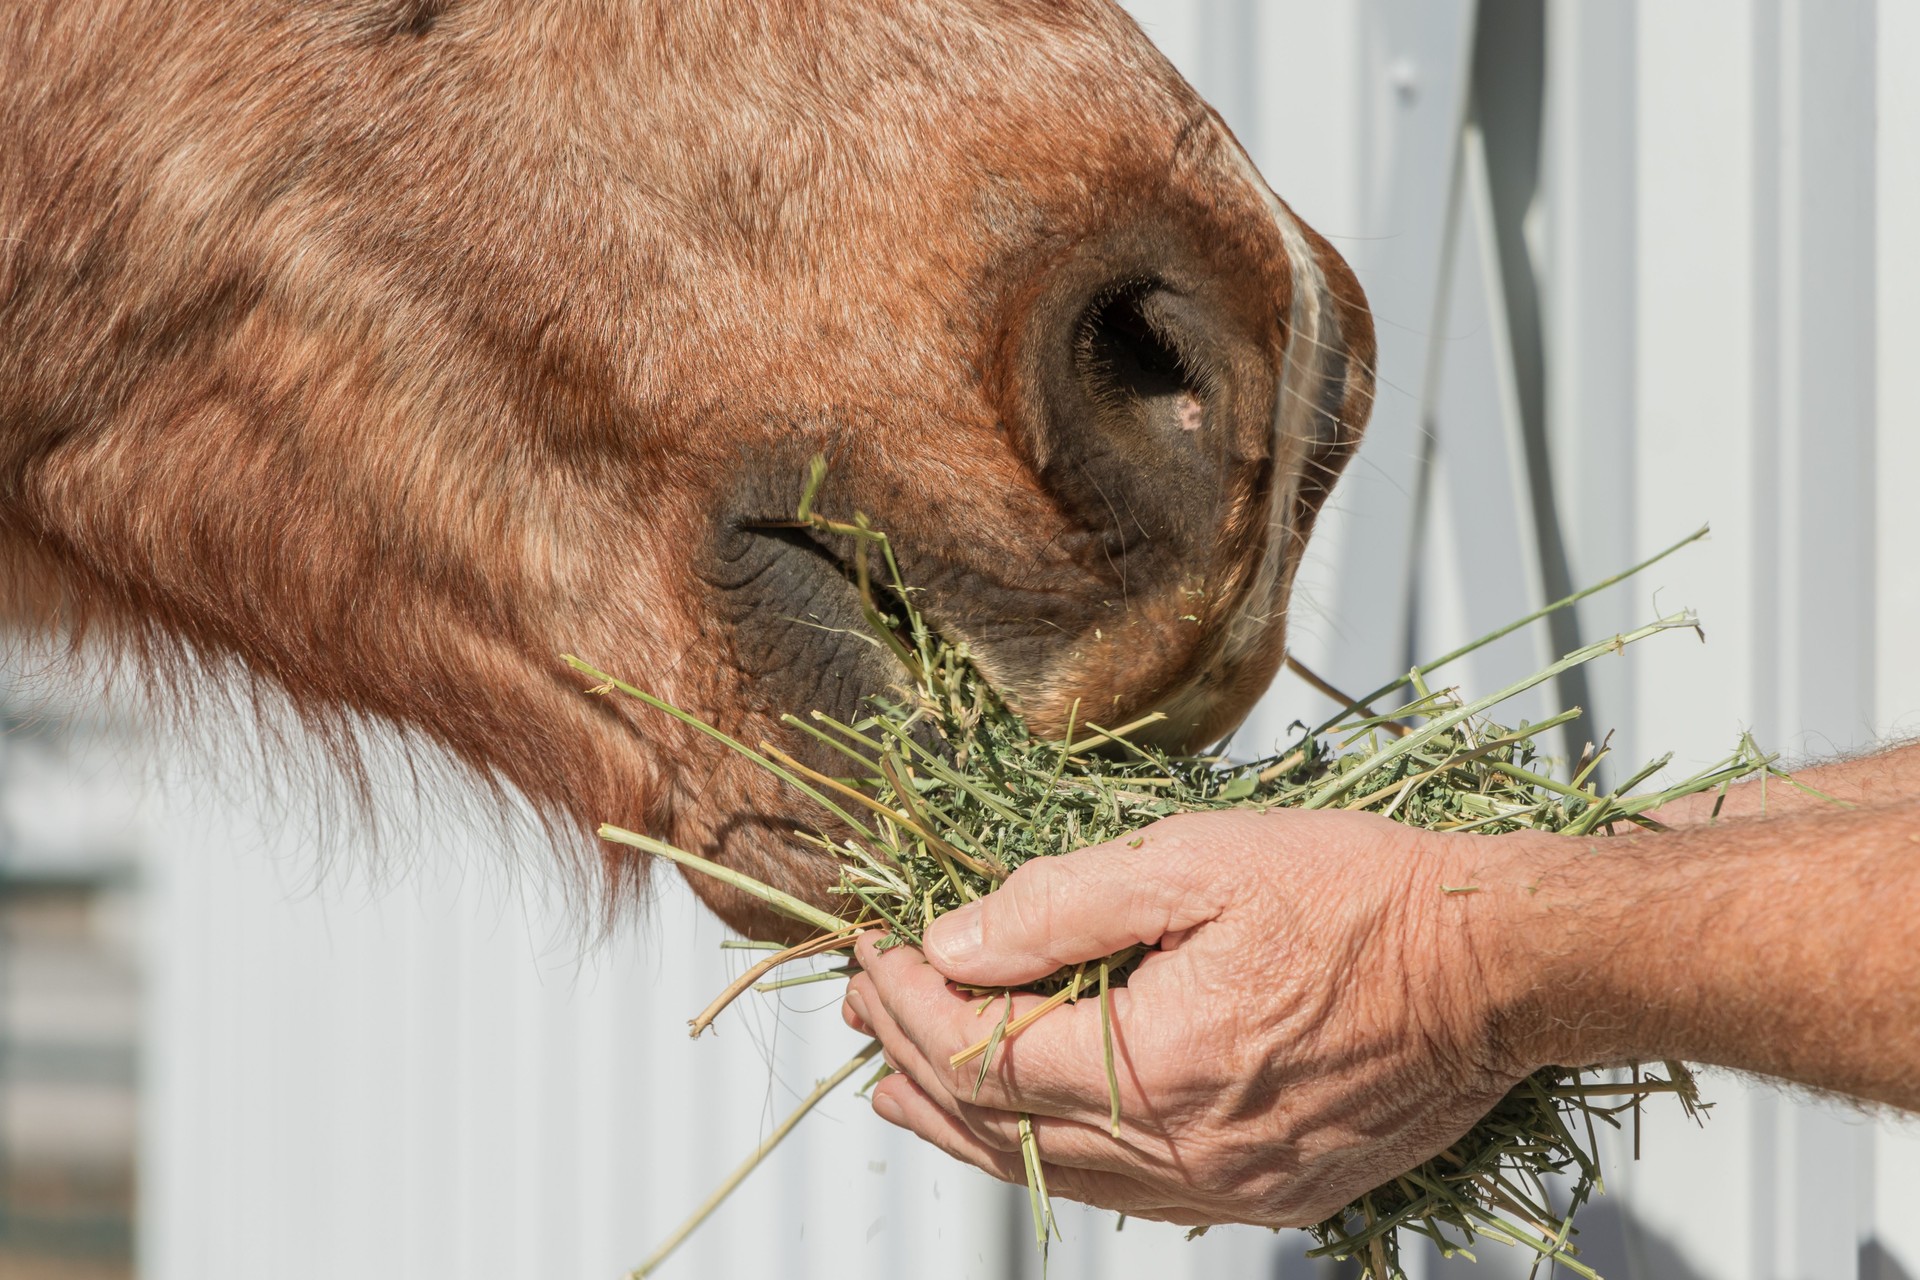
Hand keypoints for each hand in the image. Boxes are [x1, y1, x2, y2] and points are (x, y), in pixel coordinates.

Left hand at [841, 808, 1538, 1226]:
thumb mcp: (1196, 861)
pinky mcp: (1266, 1189)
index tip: (872, 940)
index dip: (909, 995)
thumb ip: (1059, 905)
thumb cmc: (1361, 895)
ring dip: (966, 1120)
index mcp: (1159, 1065)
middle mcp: (1186, 1150)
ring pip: (1054, 1170)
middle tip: (864, 1003)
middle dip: (912, 1056)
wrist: (1496, 963)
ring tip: (901, 1080)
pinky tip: (1026, 1126)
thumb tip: (953, 939)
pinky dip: (1052, 1153)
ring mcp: (1229, 1184)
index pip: (980, 1050)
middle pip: (1000, 1123)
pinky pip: (1126, 1191)